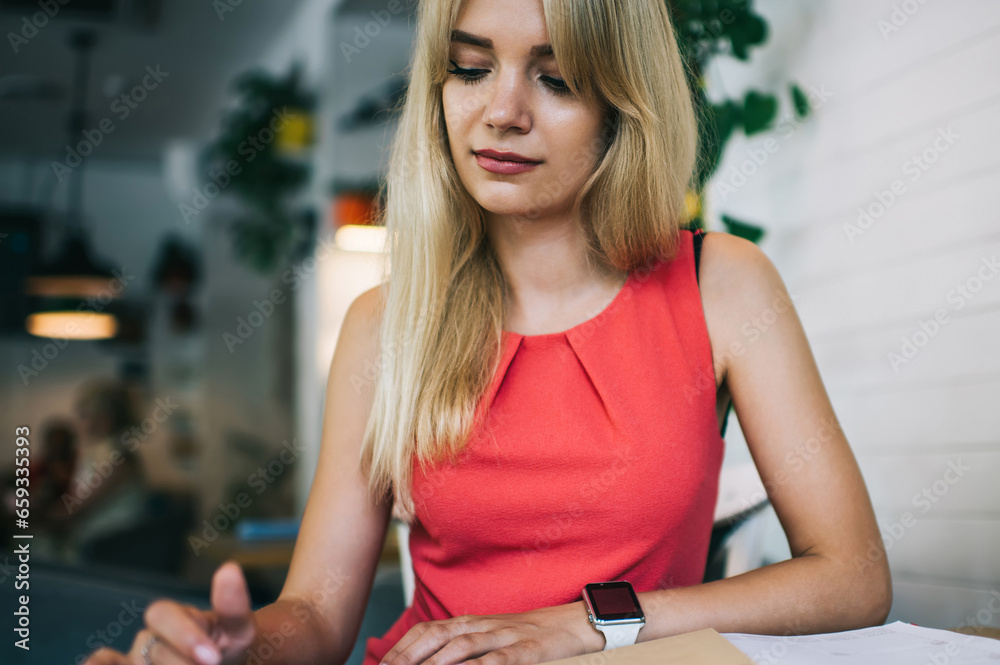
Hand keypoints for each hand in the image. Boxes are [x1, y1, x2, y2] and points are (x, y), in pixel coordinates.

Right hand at [83, 561, 256, 664]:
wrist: (225, 664)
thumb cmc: (227, 645)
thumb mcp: (238, 627)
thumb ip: (232, 606)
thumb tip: (229, 567)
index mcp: (174, 616)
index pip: (164, 617)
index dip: (185, 636)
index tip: (212, 657)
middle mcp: (149, 637)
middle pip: (152, 649)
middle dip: (182, 661)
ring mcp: (134, 657)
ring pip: (127, 659)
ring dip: (153, 662)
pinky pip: (102, 661)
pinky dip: (97, 663)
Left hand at [380, 601, 604, 664]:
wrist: (568, 624)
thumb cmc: (522, 636)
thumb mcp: (487, 637)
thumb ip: (458, 647)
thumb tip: (425, 660)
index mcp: (469, 621)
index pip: (426, 630)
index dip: (401, 648)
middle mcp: (480, 625)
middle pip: (436, 636)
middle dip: (407, 656)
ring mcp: (503, 636)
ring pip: (461, 645)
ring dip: (434, 662)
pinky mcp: (525, 649)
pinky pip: (497, 659)